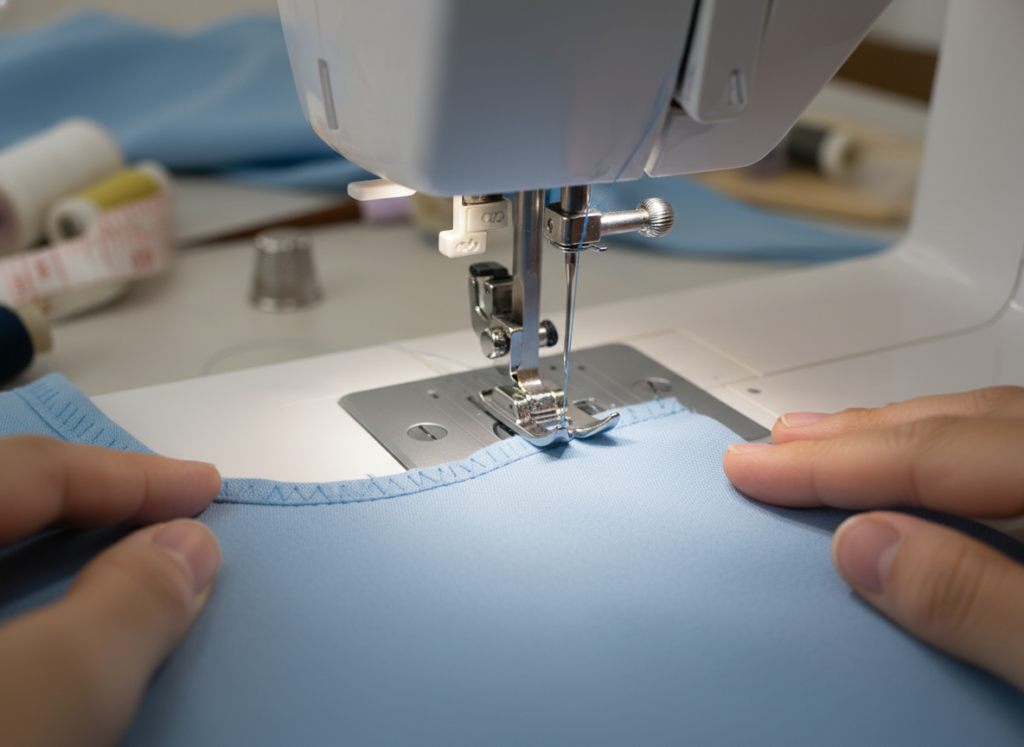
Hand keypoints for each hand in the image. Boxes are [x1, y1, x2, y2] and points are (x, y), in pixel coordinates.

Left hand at [0, 436, 221, 746]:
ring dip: (71, 573)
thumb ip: (127, 605)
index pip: (31, 469)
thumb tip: (184, 548)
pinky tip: (71, 645)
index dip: (131, 475)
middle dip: (99, 511)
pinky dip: (38, 623)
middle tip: (174, 515)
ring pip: (0, 570)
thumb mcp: (50, 689)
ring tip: (134, 578)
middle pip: (11, 508)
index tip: (204, 487)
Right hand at [723, 387, 1023, 689]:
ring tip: (830, 445)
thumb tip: (864, 550)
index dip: (826, 463)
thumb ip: (975, 600)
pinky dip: (944, 461)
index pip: (927, 453)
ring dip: (893, 442)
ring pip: (980, 430)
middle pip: (948, 426)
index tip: (750, 469)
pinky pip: (1004, 455)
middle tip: (773, 446)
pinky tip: (924, 479)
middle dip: (848, 437)